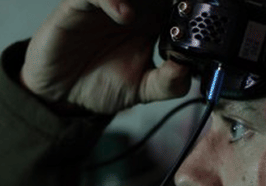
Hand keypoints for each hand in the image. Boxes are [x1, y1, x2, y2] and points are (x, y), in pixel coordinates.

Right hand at [22, 0, 191, 114]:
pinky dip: (114, 0)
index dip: (189, 6)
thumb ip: (167, 83)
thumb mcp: (142, 90)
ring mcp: (107, 5)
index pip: (176, 6)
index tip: (203, 15)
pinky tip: (126, 16)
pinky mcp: (79, 7)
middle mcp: (132, 8)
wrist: (61, 96)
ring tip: (160, 9)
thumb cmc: (100, 85)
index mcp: (152, 25)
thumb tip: (187, 69)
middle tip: (188, 4)